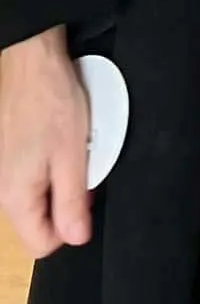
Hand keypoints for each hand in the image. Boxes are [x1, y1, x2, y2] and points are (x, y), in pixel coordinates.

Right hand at [0, 28, 91, 258]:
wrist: (30, 59)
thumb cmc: (51, 102)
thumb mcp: (73, 155)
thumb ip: (73, 202)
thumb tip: (77, 238)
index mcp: (15, 198)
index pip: (42, 244)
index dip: (71, 228)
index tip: (87, 197)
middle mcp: (2, 190)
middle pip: (38, 218)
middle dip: (66, 199)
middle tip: (84, 166)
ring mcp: (3, 169)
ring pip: (36, 193)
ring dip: (59, 178)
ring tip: (72, 147)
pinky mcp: (7, 151)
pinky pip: (31, 171)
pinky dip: (49, 160)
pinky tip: (59, 136)